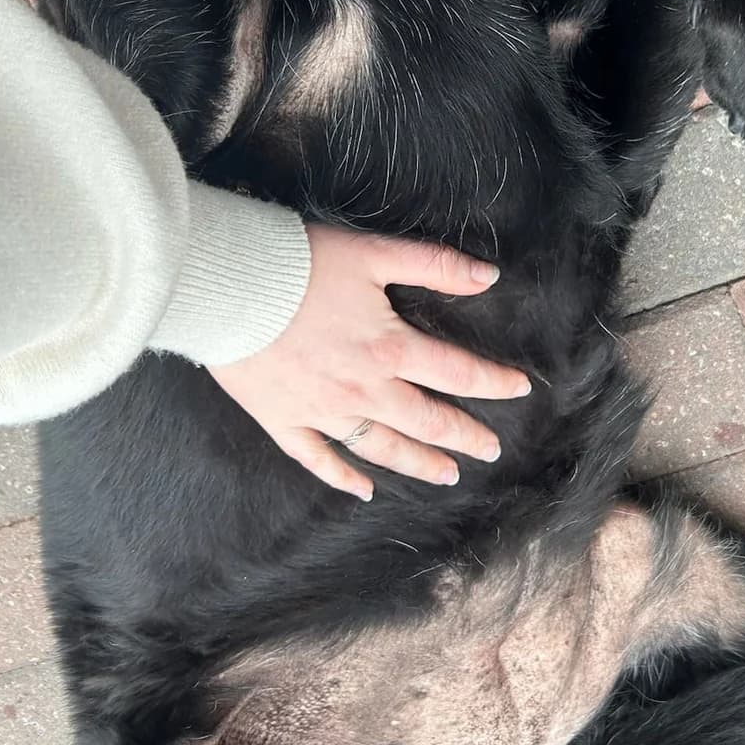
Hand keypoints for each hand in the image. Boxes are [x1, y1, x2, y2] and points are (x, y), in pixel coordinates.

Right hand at [209, 225, 529, 499]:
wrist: (226, 287)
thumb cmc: (299, 263)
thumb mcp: (375, 253)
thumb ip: (434, 265)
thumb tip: (489, 276)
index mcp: (390, 348)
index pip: (456, 372)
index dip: (492, 382)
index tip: (518, 389)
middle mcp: (363, 389)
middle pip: (426, 420)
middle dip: (463, 435)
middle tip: (489, 449)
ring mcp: (322, 411)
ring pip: (381, 447)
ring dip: (418, 463)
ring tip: (447, 475)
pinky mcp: (283, 420)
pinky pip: (318, 459)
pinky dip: (343, 477)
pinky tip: (363, 491)